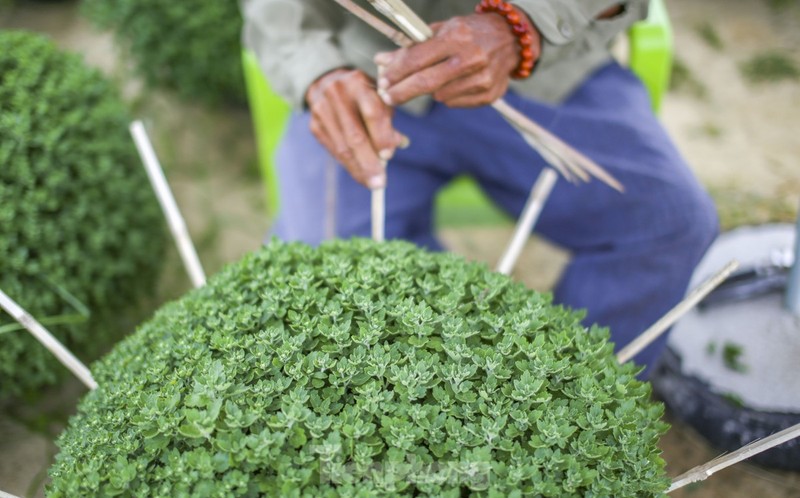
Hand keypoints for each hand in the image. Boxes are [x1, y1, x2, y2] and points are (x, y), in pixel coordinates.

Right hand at [305, 68, 404, 188]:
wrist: (326, 81)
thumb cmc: (362, 94)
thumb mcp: (378, 97)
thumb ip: (388, 120)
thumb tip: (399, 144)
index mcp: (358, 83)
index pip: (371, 113)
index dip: (381, 136)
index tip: (389, 155)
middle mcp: (337, 95)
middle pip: (354, 135)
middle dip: (369, 162)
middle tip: (380, 183)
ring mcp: (322, 111)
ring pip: (342, 147)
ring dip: (359, 169)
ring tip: (372, 183)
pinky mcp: (314, 125)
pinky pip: (333, 150)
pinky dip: (349, 165)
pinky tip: (360, 175)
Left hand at [374, 12, 540, 107]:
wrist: (512, 39)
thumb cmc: (469, 32)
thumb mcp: (442, 31)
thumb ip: (411, 47)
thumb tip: (380, 61)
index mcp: (457, 36)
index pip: (418, 59)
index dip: (396, 72)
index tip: (382, 81)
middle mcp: (471, 58)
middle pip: (426, 83)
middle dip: (402, 92)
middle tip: (387, 97)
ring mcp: (482, 79)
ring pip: (440, 95)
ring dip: (429, 91)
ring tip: (433, 79)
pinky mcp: (489, 95)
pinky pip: (454, 102)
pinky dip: (447, 95)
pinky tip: (453, 83)